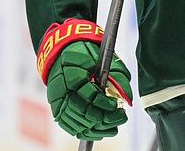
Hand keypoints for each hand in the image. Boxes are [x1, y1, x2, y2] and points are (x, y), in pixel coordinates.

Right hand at [38, 20, 132, 140]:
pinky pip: (70, 127)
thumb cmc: (87, 54)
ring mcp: (57, 101)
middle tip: (121, 117)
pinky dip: (87, 132)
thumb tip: (128, 99)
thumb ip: (118, 77)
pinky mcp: (56, 109)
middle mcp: (60, 89)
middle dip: (105, 118)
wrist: (63, 52)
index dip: (105, 103)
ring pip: (76, 123)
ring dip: (98, 128)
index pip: (88, 94)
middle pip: (82, 112)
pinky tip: (101, 130)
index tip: (118, 105)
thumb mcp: (104, 58)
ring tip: (114, 126)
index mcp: (71, 72)